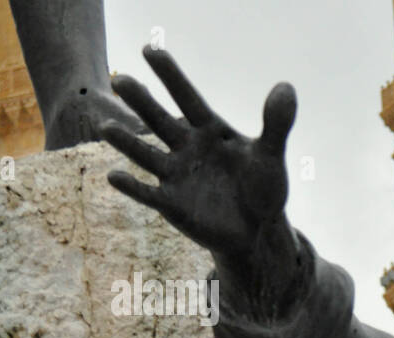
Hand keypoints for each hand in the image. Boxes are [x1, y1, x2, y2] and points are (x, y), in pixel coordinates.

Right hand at [102, 46, 295, 261]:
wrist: (259, 231)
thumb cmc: (264, 188)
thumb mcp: (271, 155)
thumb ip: (277, 123)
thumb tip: (286, 87)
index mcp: (210, 131)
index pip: (187, 97)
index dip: (170, 75)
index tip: (149, 49)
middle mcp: (188, 148)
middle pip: (160, 120)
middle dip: (141, 101)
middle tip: (120, 79)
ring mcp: (177, 175)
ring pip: (146, 154)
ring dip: (126, 142)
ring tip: (107, 127)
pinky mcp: (172, 204)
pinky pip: (148, 194)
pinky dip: (132, 187)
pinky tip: (113, 176)